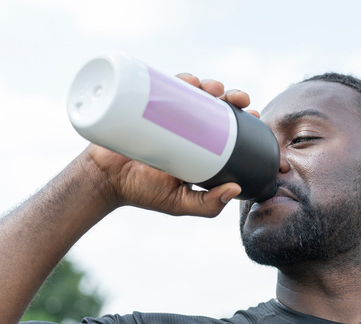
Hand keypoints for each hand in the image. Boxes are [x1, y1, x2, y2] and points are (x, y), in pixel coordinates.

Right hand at [85, 74, 258, 217]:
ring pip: (195, 93)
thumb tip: (236, 190)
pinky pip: (167, 86)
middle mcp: (185, 130)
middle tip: (242, 100)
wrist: (103, 180)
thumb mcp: (180, 204)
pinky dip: (182, 80)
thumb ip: (208, 205)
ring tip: (218, 89)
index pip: (226, 130)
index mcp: (197, 149)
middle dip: (233, 98)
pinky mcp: (147, 104)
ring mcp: (166, 115)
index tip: (257, 117)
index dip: (244, 121)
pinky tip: (194, 81)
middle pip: (215, 107)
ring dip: (212, 85)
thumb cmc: (142, 193)